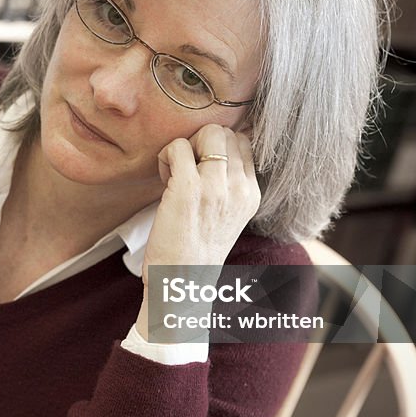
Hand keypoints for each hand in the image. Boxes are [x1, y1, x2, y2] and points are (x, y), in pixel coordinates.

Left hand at [136, 124, 259, 338]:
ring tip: (174, 175)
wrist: (181, 284)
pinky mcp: (188, 189)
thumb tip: (215, 151)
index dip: (216, 148)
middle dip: (200, 143)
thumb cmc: (195, 250)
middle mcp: (239, 188)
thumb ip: (227, 185)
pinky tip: (164, 180)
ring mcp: (215, 187)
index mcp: (251, 194)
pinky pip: (178, 146)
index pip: (243, 142)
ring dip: (184, 148)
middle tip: (185, 171)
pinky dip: (166, 156)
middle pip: (226, 132)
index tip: (200, 171)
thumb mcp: (226, 216)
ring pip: (207, 132)